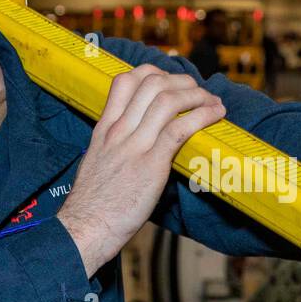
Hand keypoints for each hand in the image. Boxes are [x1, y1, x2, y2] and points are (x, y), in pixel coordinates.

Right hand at [58, 63, 226, 276]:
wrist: (85, 228)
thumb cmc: (92, 205)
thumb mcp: (96, 164)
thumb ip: (114, 149)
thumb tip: (136, 146)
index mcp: (104, 130)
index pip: (124, 81)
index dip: (153, 73)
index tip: (170, 81)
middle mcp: (118, 131)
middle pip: (151, 84)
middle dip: (181, 82)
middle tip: (197, 92)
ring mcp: (134, 146)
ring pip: (167, 101)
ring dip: (197, 96)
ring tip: (213, 103)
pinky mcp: (150, 165)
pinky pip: (179, 129)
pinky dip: (202, 116)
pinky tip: (215, 115)